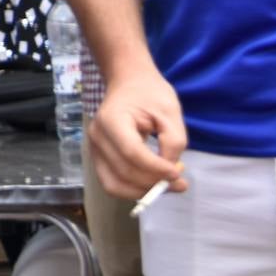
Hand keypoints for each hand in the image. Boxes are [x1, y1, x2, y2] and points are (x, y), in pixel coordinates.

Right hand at [88, 67, 187, 200]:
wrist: (129, 83)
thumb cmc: (150, 94)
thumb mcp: (171, 112)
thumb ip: (173, 142)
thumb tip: (171, 173)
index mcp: (112, 119)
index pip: (132, 152)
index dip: (156, 168)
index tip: (178, 173)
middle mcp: (97, 136)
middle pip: (124, 172)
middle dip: (154, 183)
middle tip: (181, 183)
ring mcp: (94, 149)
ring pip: (115, 184)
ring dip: (144, 191)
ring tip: (169, 184)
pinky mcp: (99, 159)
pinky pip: (113, 183)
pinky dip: (135, 190)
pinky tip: (154, 183)